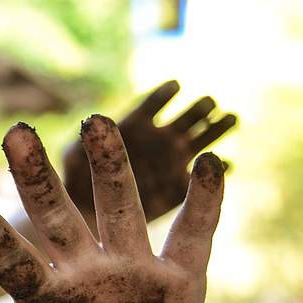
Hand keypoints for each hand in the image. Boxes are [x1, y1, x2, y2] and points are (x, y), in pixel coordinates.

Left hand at [0, 116, 223, 302]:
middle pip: (56, 217)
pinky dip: (204, 203)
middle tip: (15, 131)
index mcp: (44, 296)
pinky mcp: (179, 277)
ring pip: (119, 208)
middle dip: (36, 178)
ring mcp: (130, 267)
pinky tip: (207, 166)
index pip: (9, 256)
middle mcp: (83, 269)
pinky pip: (192, 235)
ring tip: (97, 120)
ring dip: (111, 167)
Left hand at [63, 80, 235, 223]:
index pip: (154, 104)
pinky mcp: (178, 188)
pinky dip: (217, 171)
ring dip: (217, 127)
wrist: (85, 216)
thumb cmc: (72, 181)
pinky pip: (202, 177)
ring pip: (203, 139)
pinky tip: (227, 165)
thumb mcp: (72, 158)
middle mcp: (158, 139)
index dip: (164, 95)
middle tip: (210, 103)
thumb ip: (80, 141)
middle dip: (199, 108)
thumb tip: (89, 123)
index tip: (175, 86)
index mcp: (136, 125)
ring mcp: (172, 162)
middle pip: (187, 116)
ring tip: (230, 118)